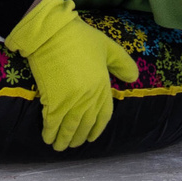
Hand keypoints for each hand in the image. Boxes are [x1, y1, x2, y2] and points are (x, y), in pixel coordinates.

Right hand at [5, 0, 138, 150]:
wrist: (52, 33)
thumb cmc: (79, 38)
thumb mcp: (107, 47)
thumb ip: (122, 63)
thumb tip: (134, 79)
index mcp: (102, 87)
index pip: (103, 115)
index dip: (97, 128)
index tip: (91, 137)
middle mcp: (88, 98)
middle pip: (85, 125)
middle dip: (79, 137)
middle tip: (74, 144)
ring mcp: (70, 101)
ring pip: (69, 128)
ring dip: (64, 140)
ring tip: (59, 146)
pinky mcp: (52, 101)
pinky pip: (52, 123)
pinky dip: (50, 132)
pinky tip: (48, 137)